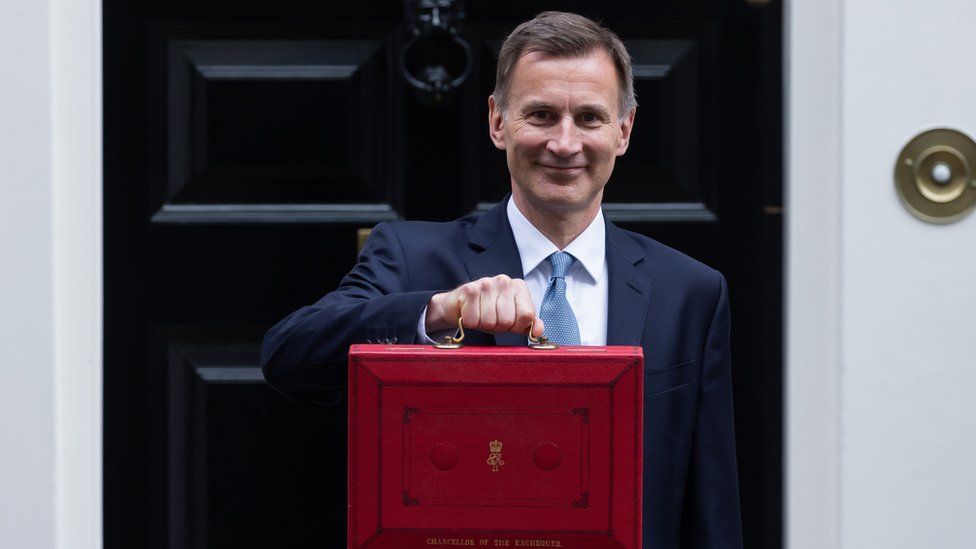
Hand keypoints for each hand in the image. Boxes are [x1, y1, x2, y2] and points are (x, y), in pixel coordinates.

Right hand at [426, 275, 544, 337]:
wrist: (459, 304)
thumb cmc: (488, 311)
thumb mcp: (512, 318)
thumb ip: (528, 323)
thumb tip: (538, 331)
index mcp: (519, 287)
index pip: (527, 316)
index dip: (517, 326)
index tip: (509, 323)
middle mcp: (505, 281)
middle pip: (508, 320)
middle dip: (498, 327)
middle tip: (491, 319)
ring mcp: (487, 283)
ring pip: (490, 321)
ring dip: (483, 325)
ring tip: (480, 316)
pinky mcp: (470, 289)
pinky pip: (474, 320)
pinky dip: (470, 323)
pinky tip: (469, 313)